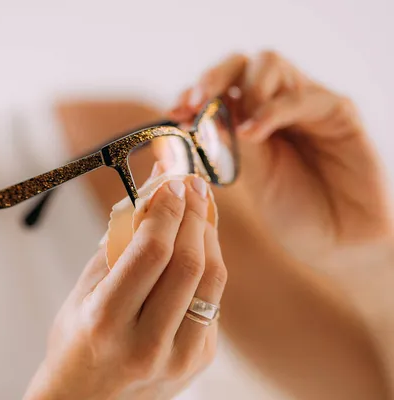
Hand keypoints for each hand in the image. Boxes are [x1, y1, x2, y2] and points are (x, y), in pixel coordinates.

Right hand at [24, 177, 226, 399]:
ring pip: (211, 281)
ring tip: (199, 207)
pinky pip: (211, 301)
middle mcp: (145, 343)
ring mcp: (177, 357)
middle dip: (194, 213)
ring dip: (208, 235)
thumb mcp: (84, 290)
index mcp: (105, 320)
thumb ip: (118, 241)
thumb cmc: (77, 339)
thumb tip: (150, 192)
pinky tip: (196, 247)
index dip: (166, 210)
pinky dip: (206, 267)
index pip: (150, 252)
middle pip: (188, 263)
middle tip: (191, 184)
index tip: (171, 182)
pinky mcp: (198, 360)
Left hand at [170, 51, 392, 262]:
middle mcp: (275, 104)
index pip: (219, 88)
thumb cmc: (295, 214)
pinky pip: (299, 96)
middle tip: (196, 101)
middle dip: (213, 77)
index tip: (176, 111)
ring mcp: (305, 103)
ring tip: (237, 128)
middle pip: (241, 63)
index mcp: (250, 119)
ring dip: (243, 90)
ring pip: (268, 64)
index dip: (195, 93)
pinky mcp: (337, 110)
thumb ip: (231, 142)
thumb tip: (196, 114)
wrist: (341, 243)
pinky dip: (270, 111)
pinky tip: (253, 133)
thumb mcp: (253, 177)